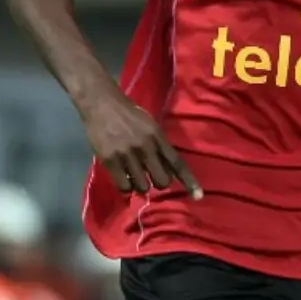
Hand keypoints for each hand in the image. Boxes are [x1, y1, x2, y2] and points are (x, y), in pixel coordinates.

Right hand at [77, 84, 202, 199]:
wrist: (102, 104)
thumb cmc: (129, 114)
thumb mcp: (151, 125)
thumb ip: (160, 145)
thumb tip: (170, 169)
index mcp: (158, 136)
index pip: (177, 163)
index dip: (189, 181)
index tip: (198, 196)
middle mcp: (145, 147)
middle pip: (162, 180)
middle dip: (160, 183)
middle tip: (152, 178)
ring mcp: (127, 154)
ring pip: (143, 186)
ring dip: (141, 186)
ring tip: (135, 177)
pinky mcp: (110, 161)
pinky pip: (124, 186)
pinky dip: (126, 188)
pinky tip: (124, 180)